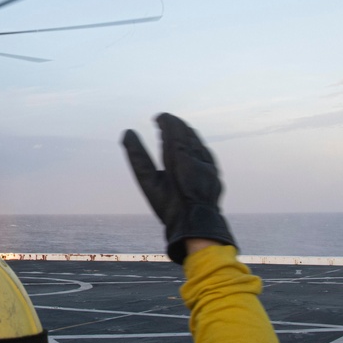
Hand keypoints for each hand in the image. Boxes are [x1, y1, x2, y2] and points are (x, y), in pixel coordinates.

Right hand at [121, 113, 235, 263]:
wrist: (196, 225)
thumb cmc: (169, 205)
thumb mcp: (148, 182)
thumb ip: (137, 156)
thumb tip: (128, 132)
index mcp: (180, 158)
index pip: (173, 130)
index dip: (165, 121)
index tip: (158, 117)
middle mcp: (197, 158)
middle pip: (186, 133)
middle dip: (175, 124)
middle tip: (164, 121)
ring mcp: (208, 165)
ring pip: (197, 141)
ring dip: (186, 132)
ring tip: (176, 129)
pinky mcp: (215, 172)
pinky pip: (205, 151)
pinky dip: (196, 144)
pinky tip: (191, 147)